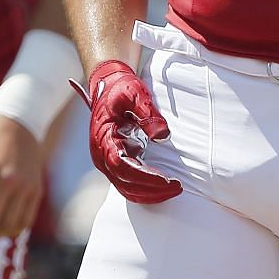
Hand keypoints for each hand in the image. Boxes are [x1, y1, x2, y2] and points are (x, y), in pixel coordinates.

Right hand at [75, 61, 180, 204]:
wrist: (109, 84)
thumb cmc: (122, 88)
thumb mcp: (136, 94)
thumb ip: (148, 113)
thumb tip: (163, 136)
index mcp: (103, 138)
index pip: (121, 165)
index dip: (144, 176)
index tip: (166, 180)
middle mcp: (101, 154)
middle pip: (124, 182)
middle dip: (151, 189)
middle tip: (177, 187)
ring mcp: (106, 160)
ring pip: (125, 187)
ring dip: (149, 193)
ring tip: (174, 190)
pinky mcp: (114, 161)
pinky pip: (127, 183)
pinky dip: (144, 190)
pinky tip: (163, 189)